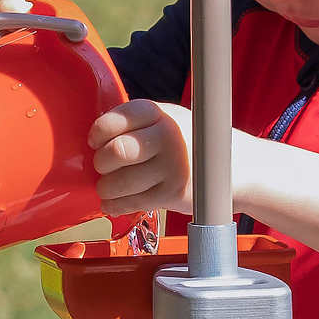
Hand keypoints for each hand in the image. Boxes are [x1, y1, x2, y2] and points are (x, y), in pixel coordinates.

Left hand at [88, 101, 193, 215]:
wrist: (226, 168)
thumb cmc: (182, 144)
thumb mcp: (163, 121)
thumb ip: (134, 126)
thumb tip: (92, 144)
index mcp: (160, 113)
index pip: (119, 118)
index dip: (99, 131)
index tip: (95, 141)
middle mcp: (168, 136)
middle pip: (118, 151)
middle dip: (102, 162)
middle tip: (104, 166)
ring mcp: (173, 166)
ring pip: (120, 182)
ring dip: (106, 188)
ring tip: (108, 187)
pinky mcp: (173, 193)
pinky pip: (131, 203)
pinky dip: (114, 205)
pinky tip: (113, 202)